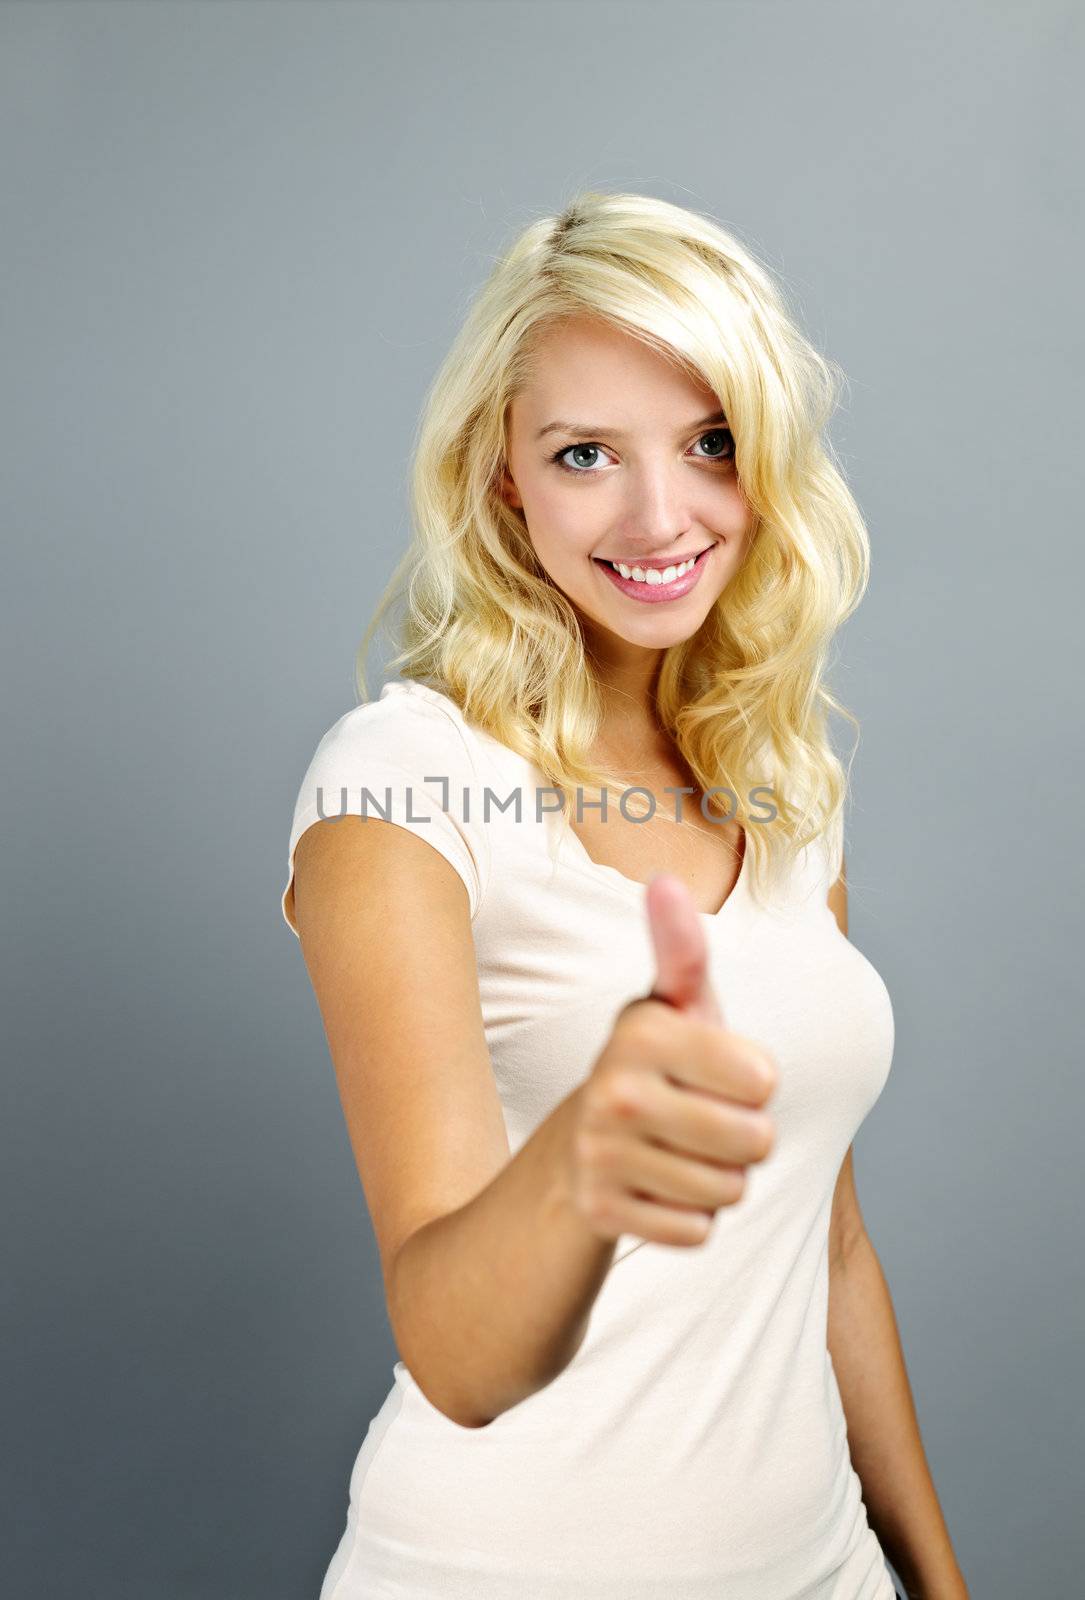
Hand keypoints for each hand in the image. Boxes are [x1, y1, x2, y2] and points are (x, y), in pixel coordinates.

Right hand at [566, 872, 778, 1248]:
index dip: (755, 1083)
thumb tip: (663, 880)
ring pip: (730, 1191)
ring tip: (678, 1154)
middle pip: (755, 1141)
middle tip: (701, 1120)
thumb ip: (681, 951)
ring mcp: (600, 1153)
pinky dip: (689, 1219)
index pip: (763, 1080)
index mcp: (641, 1031)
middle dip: (744, 1139)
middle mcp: (612, 1089)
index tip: (718, 1070)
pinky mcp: (600, 1212)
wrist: (576, 1150)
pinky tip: (656, 1190)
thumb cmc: (654, 1068)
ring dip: (718, 1180)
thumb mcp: (674, 1008)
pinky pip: (698, 1232)